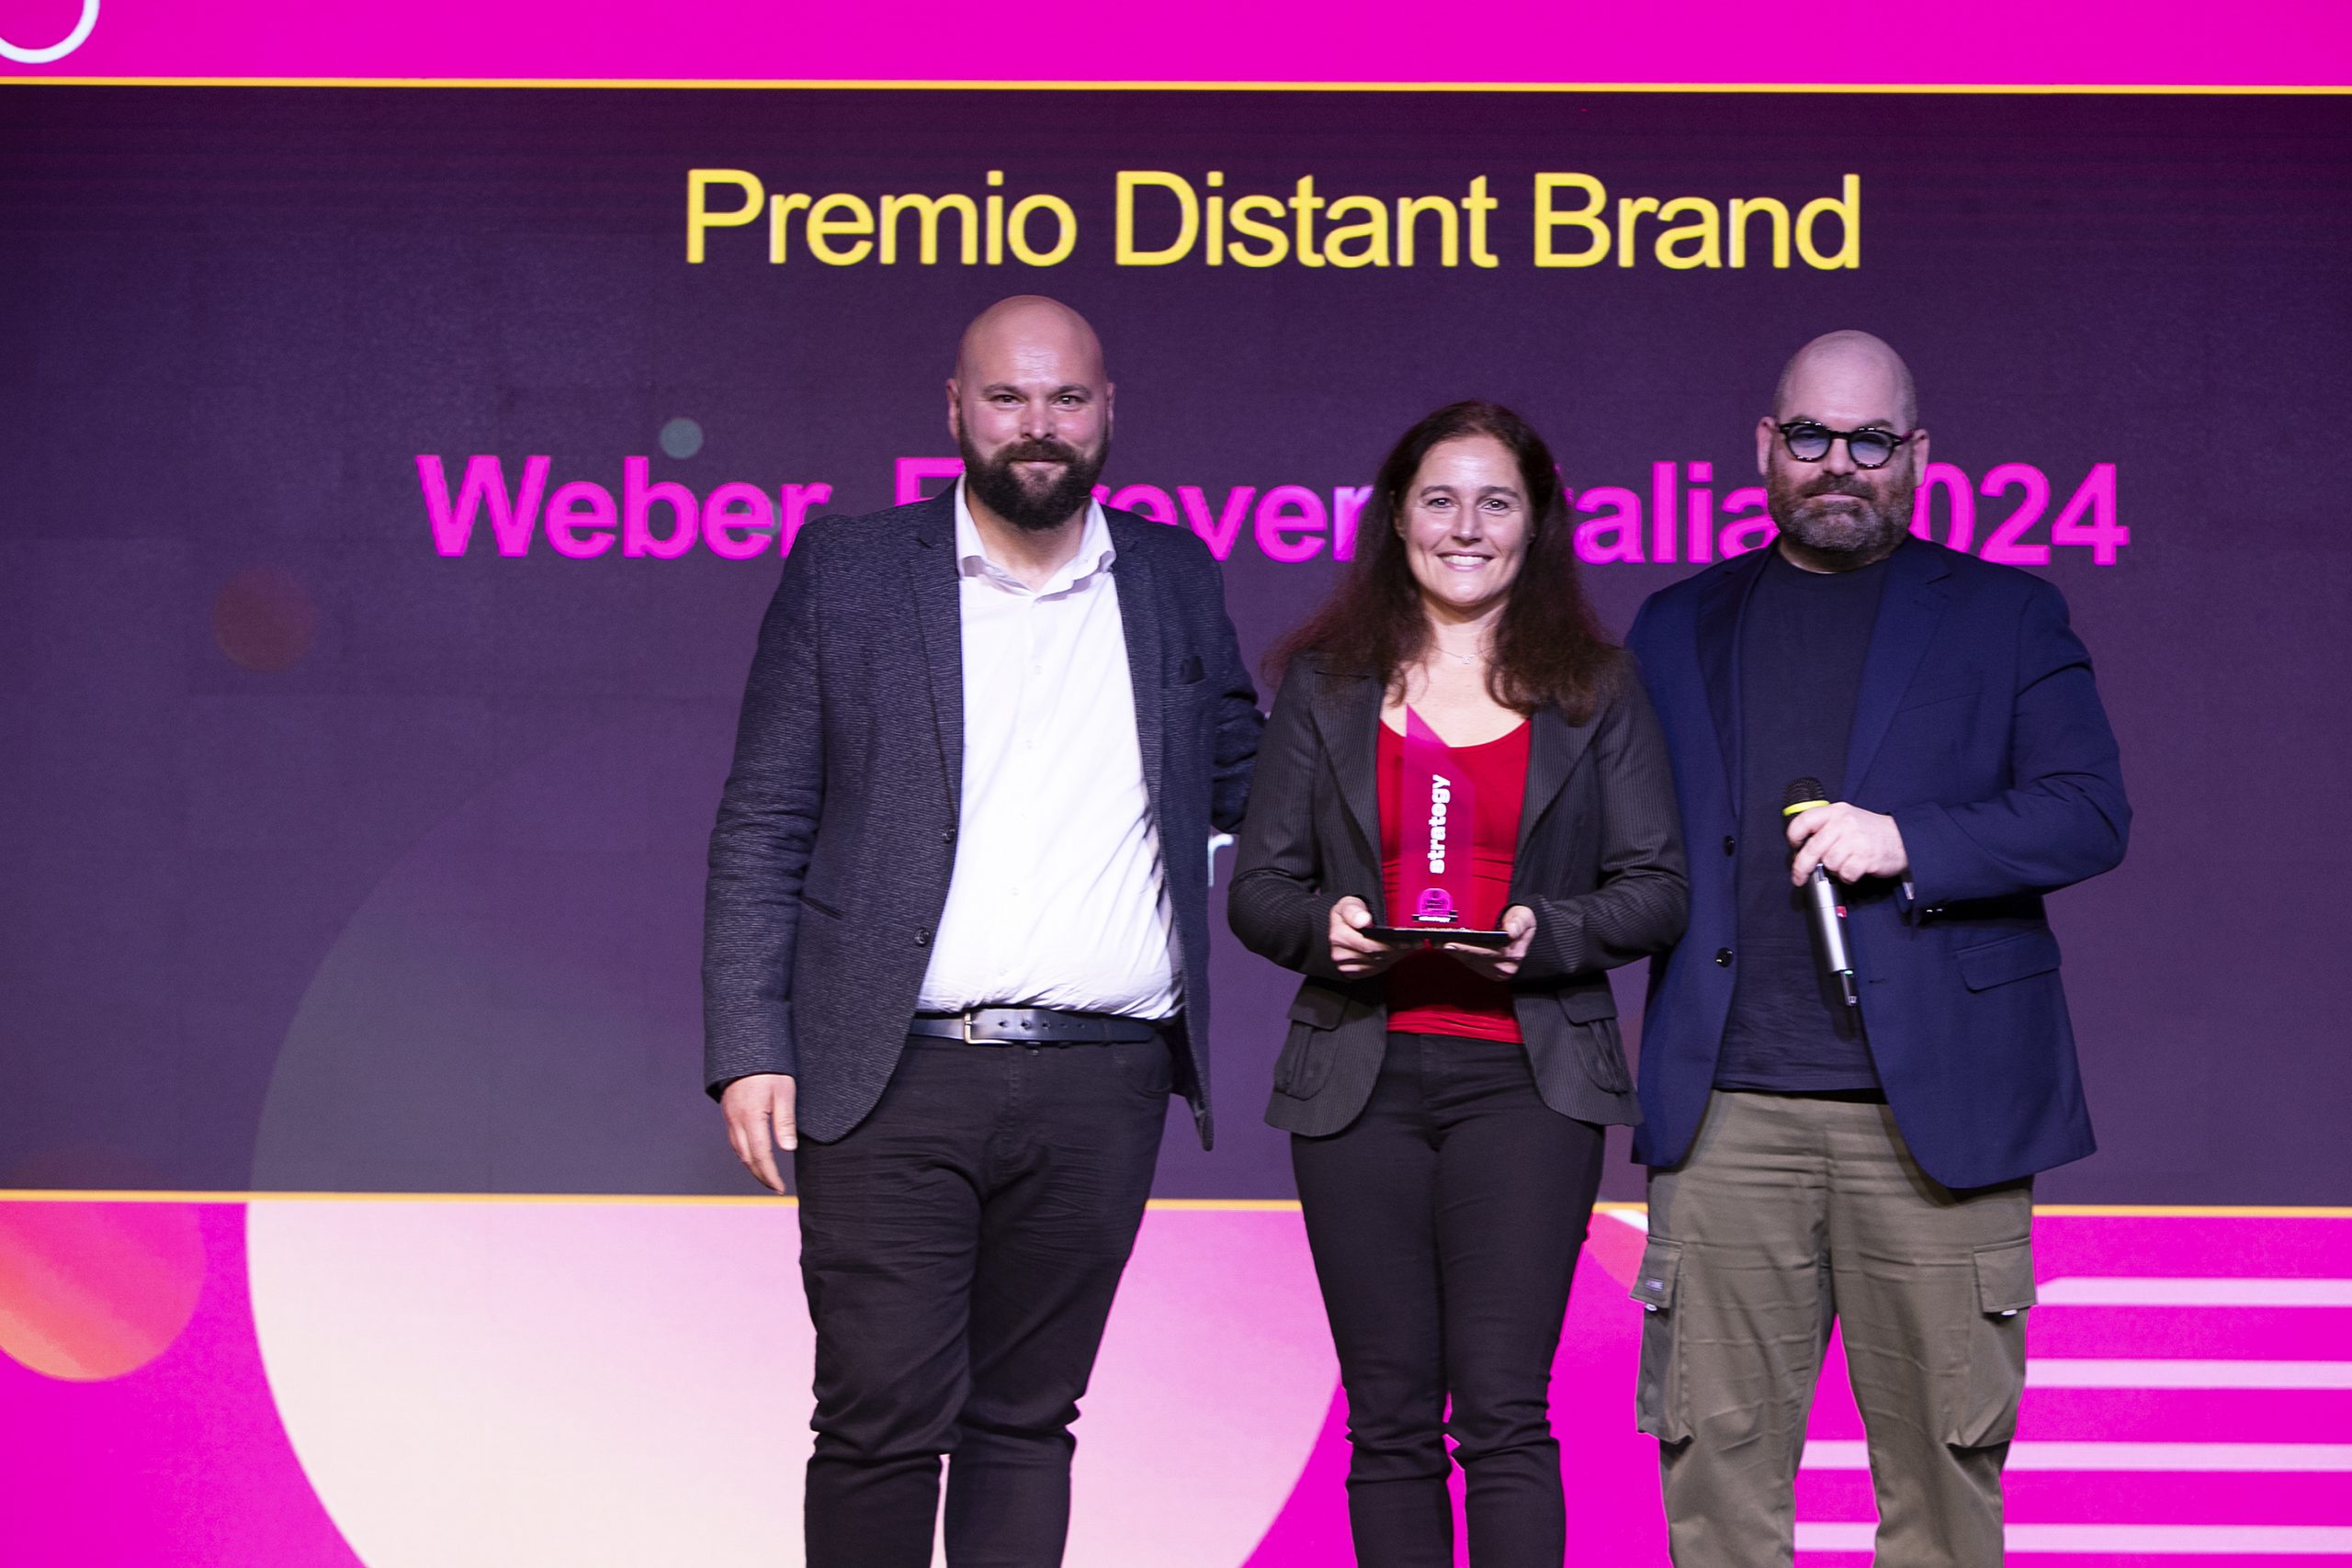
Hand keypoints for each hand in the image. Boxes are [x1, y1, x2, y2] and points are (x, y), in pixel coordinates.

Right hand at [719, 1073, 797, 1193]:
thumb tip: (787, 1149)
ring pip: (738, 1150)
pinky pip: (734, 1139)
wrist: (745, 1048)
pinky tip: (752, 1155)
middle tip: (775, 1187)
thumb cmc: (769, 1069)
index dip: (770, 1175)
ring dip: (751, 1166)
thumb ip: (785, 1122)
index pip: (760, 1155)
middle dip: (760, 1175)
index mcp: (751, 1117)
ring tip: (766, 1176)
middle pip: (746, 1157)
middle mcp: (736, 1120)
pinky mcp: (729, 1112)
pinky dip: (743, 1153)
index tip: (780, 1188)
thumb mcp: (784, 1092)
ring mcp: (730, 1117)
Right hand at [1328, 895, 1406, 976]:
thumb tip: (1363, 920)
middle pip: (1377, 955)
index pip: (1370, 945)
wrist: (1337, 928)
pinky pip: (1377, 969)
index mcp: (1339, 936)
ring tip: (1410, 945)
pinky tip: (1398, 952)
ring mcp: (1346, 965)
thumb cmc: (1346, 915)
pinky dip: (1390, 960)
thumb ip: (1354, 910)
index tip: (1406, 939)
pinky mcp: (1353, 973)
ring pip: (1379, 963)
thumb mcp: (1348, 904)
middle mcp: (1341, 954)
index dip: (1390, 944)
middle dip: (1398, 949)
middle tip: (1415, 942)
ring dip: (1397, 955)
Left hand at [1442, 904, 1536, 980]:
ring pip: (1468, 961)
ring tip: (1435, 941)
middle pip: (1473, 958)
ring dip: (1451, 951)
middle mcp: (1503, 967)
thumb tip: (1511, 931)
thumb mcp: (1525, 917)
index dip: (1466, 948)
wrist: (1522, 930)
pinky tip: (1444, 945)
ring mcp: (1495, 971)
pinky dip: (1456, 953)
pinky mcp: (1486, 971)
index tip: (1450, 943)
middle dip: (1453, 949)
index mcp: (1513, 954)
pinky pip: (1467, 962)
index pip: (1485, 952)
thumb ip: (1519, 922)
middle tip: (1435, 940)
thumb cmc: (1521, 921)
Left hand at [1788, 803, 1907, 883]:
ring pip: (1828, 863)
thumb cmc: (1871, 831)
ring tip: (1844, 864)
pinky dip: (1847, 877)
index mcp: (1836, 812)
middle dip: (1801, 867)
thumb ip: (1826, 827)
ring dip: (1834, 870)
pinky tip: (1853, 870)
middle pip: (1812, 849)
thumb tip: (1801, 848)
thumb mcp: (1847, 818)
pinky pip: (1845, 874)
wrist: (1903, 838)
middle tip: (1799, 877)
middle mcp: (1844, 823)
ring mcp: (1855, 840)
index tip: (1794, 846)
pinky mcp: (1866, 857)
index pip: (1804, 820)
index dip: (1794, 836)